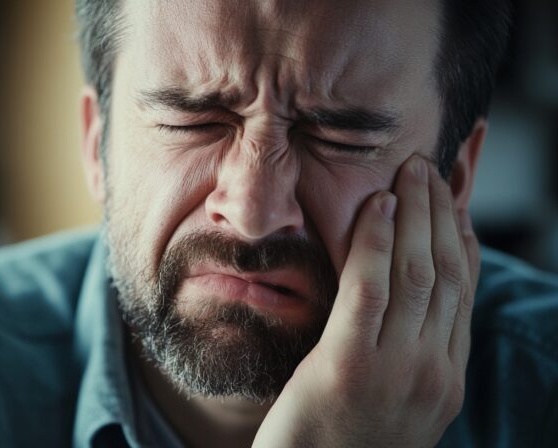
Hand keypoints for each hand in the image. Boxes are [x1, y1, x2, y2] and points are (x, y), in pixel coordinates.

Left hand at [253, 156, 480, 446]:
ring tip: (411, 171)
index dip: (460, 240)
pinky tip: (378, 204)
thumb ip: (405, 356)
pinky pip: (370, 288)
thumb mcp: (389, 402)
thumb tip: (405, 309)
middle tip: (431, 170)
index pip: (463, 294)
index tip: (454, 203)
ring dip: (417, 213)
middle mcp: (432, 372)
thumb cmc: (336, 444)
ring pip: (417, 272)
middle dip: (442, 214)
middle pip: (446, 274)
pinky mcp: (349, 366)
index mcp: (445, 380)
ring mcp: (396, 370)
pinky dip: (377, 240)